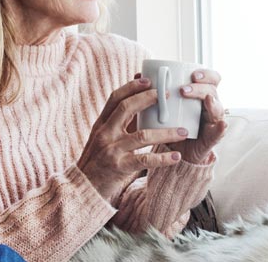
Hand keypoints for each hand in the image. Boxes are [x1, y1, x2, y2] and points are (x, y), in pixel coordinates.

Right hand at [77, 77, 190, 201]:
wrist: (83, 188)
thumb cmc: (99, 161)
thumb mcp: (105, 138)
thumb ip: (120, 122)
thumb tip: (141, 101)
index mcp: (101, 124)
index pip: (115, 98)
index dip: (131, 87)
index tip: (148, 79)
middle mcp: (104, 133)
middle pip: (126, 109)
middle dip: (148, 99)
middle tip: (168, 95)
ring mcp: (111, 150)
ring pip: (142, 136)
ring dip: (166, 132)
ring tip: (184, 131)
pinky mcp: (119, 167)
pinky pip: (144, 160)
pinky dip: (162, 158)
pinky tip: (176, 157)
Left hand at [164, 69, 227, 163]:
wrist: (176, 152)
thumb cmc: (171, 127)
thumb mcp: (164, 108)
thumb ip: (155, 92)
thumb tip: (139, 76)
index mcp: (200, 95)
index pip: (210, 78)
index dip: (205, 74)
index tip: (192, 74)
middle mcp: (210, 105)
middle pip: (213, 90)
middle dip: (201, 87)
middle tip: (184, 90)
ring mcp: (213, 121)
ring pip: (218, 107)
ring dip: (212, 102)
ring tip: (206, 100)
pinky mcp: (212, 137)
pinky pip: (219, 132)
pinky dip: (222, 128)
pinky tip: (222, 124)